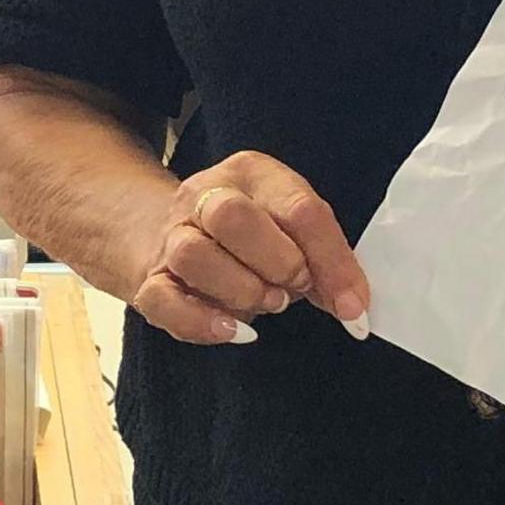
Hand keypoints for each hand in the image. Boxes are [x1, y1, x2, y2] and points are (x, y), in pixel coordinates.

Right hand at [131, 150, 374, 348]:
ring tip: (266, 303)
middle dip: (277, 262)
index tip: (353, 306)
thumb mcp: (291, 232)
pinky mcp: (151, 278)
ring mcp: (172, 235)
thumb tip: (353, 307)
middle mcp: (206, 196)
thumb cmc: (248, 236)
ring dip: (241, 289)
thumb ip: (322, 264)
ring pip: (193, 255)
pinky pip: (163, 300)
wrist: (166, 229)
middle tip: (294, 289)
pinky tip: (234, 331)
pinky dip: (202, 322)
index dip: (331, 261)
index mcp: (253, 174)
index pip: (298, 208)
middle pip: (232, 216)